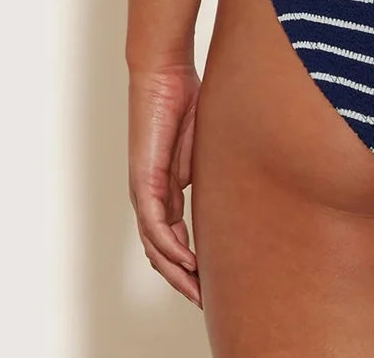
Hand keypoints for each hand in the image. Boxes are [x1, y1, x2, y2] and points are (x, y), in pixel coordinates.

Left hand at [128, 63, 201, 306]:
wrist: (164, 74)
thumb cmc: (186, 98)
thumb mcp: (206, 144)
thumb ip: (209, 172)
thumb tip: (227, 194)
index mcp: (166, 186)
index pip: (174, 235)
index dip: (189, 261)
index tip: (210, 279)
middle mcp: (152, 193)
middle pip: (162, 249)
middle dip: (182, 278)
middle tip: (203, 299)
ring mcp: (146, 188)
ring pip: (156, 245)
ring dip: (175, 272)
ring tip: (196, 290)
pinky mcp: (145, 180)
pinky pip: (155, 225)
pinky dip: (169, 247)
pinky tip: (187, 262)